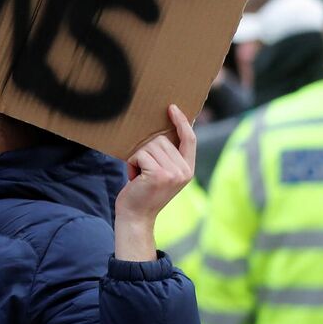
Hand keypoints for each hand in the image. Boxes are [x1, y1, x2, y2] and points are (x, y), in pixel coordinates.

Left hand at [114, 104, 197, 260]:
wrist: (136, 216)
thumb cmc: (143, 191)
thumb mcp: (161, 173)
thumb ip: (167, 156)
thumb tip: (160, 129)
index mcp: (188, 169)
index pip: (190, 139)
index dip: (182, 122)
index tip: (172, 107)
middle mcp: (184, 171)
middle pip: (162, 139)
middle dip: (145, 150)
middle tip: (141, 170)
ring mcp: (173, 173)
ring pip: (150, 145)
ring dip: (137, 157)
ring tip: (138, 174)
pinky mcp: (159, 175)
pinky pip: (140, 154)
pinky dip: (132, 162)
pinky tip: (134, 177)